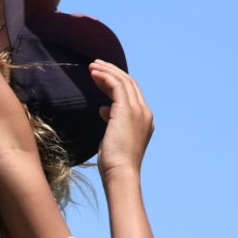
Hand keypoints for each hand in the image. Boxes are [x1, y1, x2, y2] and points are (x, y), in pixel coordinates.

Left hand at [89, 60, 153, 180]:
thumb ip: (112, 121)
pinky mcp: (127, 110)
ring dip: (107, 71)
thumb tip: (104, 109)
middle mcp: (144, 112)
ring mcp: (138, 111)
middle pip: (130, 83)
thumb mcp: (113, 137)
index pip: (132, 94)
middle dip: (113, 72)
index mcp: (144, 119)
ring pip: (124, 81)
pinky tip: (94, 73)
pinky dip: (105, 76)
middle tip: (96, 65)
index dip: (116, 82)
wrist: (121, 173)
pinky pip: (116, 85)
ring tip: (92, 66)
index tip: (100, 77)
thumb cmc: (115, 162)